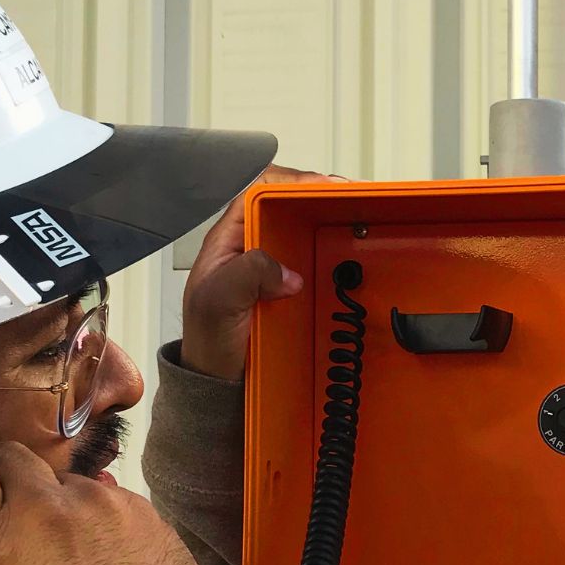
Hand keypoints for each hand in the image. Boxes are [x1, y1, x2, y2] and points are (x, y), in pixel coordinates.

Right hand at [0, 442, 206, 564]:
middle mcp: (43, 509)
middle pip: (8, 456)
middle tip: (3, 529)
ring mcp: (101, 508)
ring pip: (62, 476)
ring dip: (52, 501)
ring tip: (57, 555)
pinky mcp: (147, 516)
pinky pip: (112, 496)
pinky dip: (99, 517)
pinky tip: (101, 563)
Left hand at [181, 164, 347, 379]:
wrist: (219, 382)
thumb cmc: (208, 339)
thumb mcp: (218, 300)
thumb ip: (248, 274)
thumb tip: (288, 272)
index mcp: (230, 239)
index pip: (260, 191)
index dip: (292, 182)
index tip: (323, 187)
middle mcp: (253, 247)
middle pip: (288, 207)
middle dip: (320, 198)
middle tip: (351, 200)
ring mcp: (273, 269)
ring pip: (304, 234)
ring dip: (329, 227)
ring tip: (356, 222)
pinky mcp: (289, 291)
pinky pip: (314, 267)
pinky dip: (333, 261)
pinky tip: (350, 260)